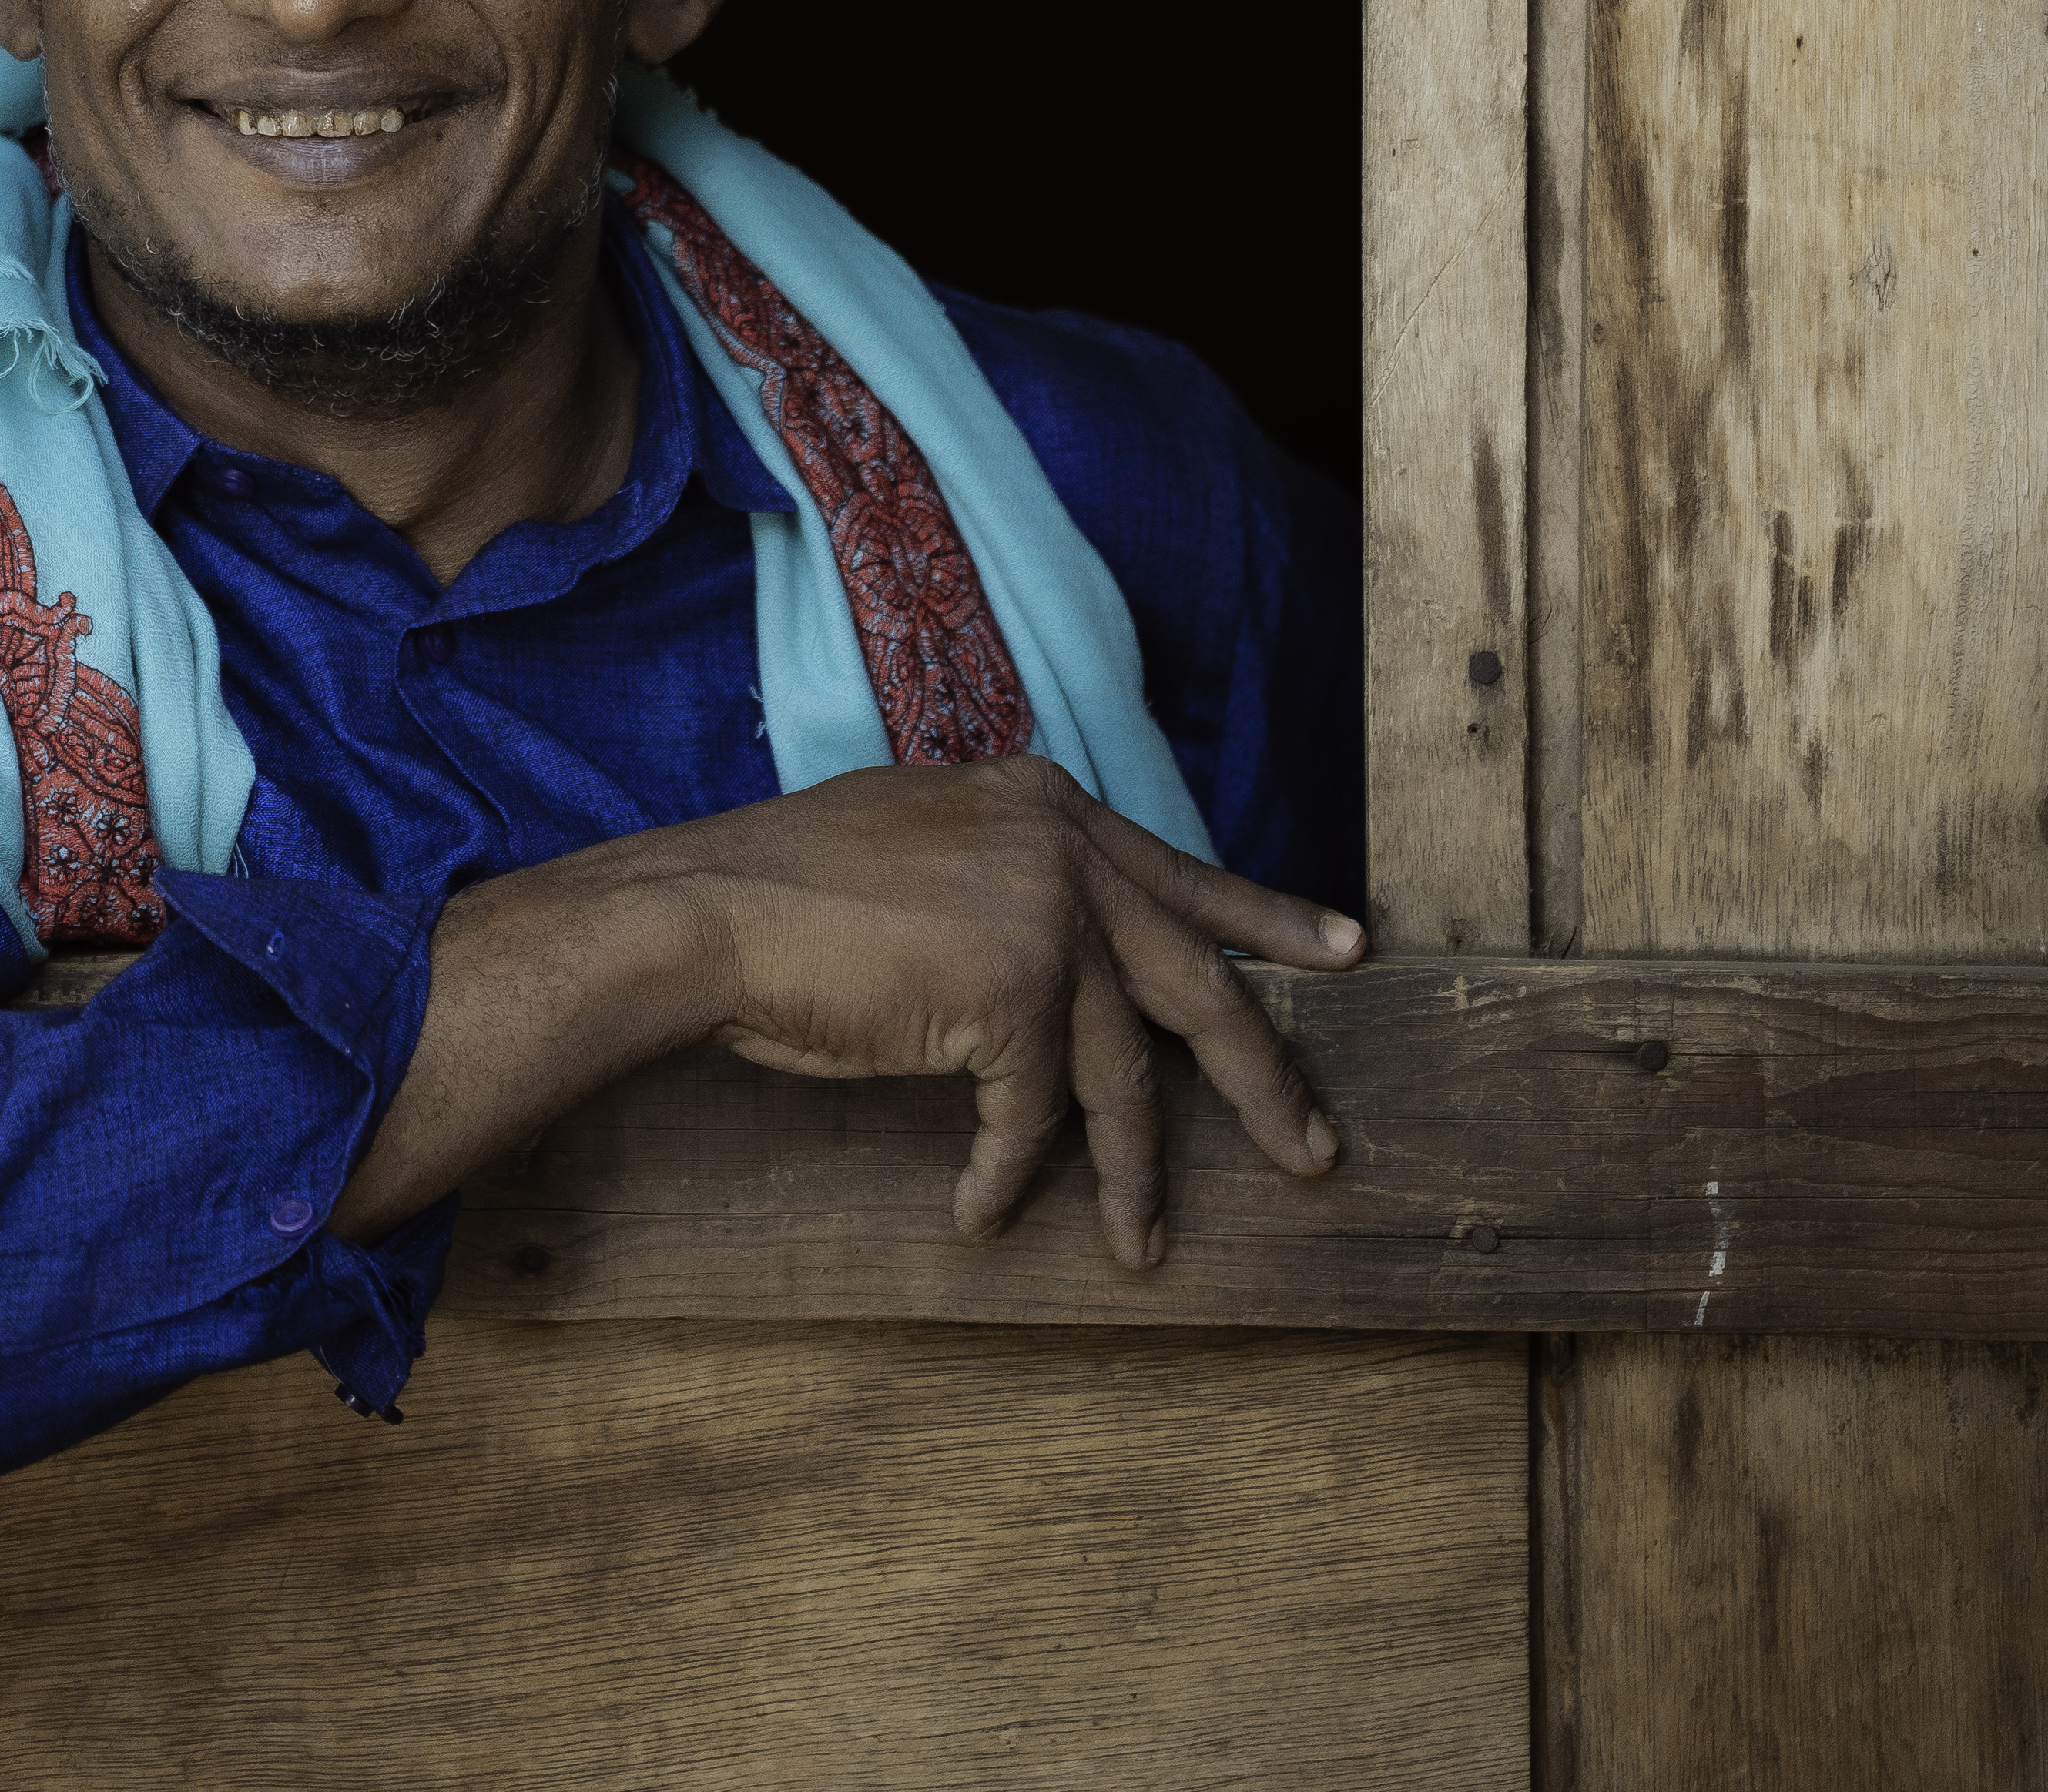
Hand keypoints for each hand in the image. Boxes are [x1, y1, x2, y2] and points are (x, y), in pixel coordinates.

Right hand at [331, 757, 1365, 1263]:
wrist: (703, 913)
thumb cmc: (780, 894)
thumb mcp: (916, 847)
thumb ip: (999, 872)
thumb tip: (1052, 949)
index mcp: (1044, 802)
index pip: (1180, 872)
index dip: (1267, 918)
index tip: (1344, 951)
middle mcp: (1065, 848)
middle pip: (1198, 980)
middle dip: (1263, 1078)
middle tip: (1316, 1150)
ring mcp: (1048, 917)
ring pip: (1123, 1074)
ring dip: (1133, 1174)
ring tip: (1142, 1245)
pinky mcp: (1016, 993)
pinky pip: (1031, 1117)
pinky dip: (1005, 1176)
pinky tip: (980, 1215)